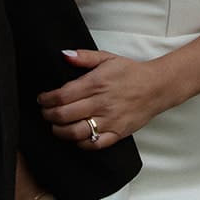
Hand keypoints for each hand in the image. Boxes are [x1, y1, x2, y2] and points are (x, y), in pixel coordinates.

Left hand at [38, 49, 163, 146]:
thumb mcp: (107, 58)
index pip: (62, 96)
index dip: (46, 100)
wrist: (157, 87)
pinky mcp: (117, 133)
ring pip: (75, 133)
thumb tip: (64, 55)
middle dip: (48, 115)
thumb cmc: (130, 72)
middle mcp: (101, 103)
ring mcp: (109, 120)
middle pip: (64, 115)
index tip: (42, 100)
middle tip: (45, 113)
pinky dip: (80, 143)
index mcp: (95, 83)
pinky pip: (94, 144)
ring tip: (56, 126)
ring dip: (60, 131)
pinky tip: (76, 136)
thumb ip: (84, 57)